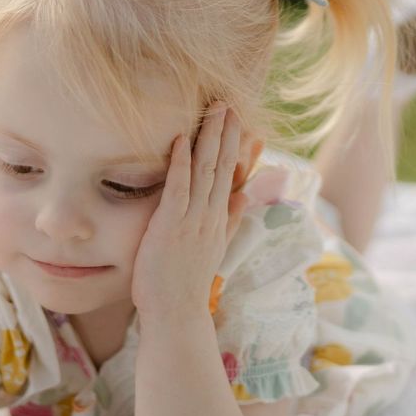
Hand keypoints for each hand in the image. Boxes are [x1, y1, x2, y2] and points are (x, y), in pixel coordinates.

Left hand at [132, 102, 251, 319]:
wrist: (176, 313)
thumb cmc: (185, 284)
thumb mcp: (213, 248)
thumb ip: (230, 221)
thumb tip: (244, 196)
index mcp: (218, 219)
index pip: (228, 174)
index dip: (233, 144)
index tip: (237, 119)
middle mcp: (210, 216)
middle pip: (222, 166)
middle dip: (225, 132)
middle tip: (228, 101)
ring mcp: (193, 220)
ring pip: (205, 171)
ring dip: (210, 138)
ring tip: (215, 110)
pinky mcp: (172, 226)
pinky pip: (178, 188)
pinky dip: (180, 163)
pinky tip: (180, 140)